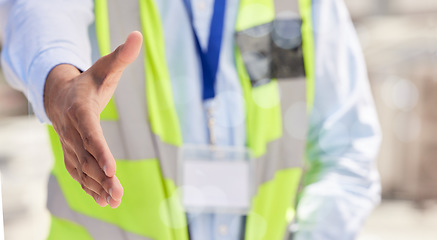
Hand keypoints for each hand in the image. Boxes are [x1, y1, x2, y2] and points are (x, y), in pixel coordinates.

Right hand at [44, 31, 142, 207]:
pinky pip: (77, 172)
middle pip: (87, 156)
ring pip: (82, 168)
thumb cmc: (88, 80)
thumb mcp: (105, 66)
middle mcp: (72, 129)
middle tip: (118, 195)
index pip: (90, 133)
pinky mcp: (71, 152)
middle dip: (102, 177)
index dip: (100, 151)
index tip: (112, 170)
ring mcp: (69, 143)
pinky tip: (102, 200)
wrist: (59, 93)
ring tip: (114, 202)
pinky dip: (88, 187)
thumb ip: (122, 54)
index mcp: (80, 109)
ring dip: (97, 186)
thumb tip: (138, 35)